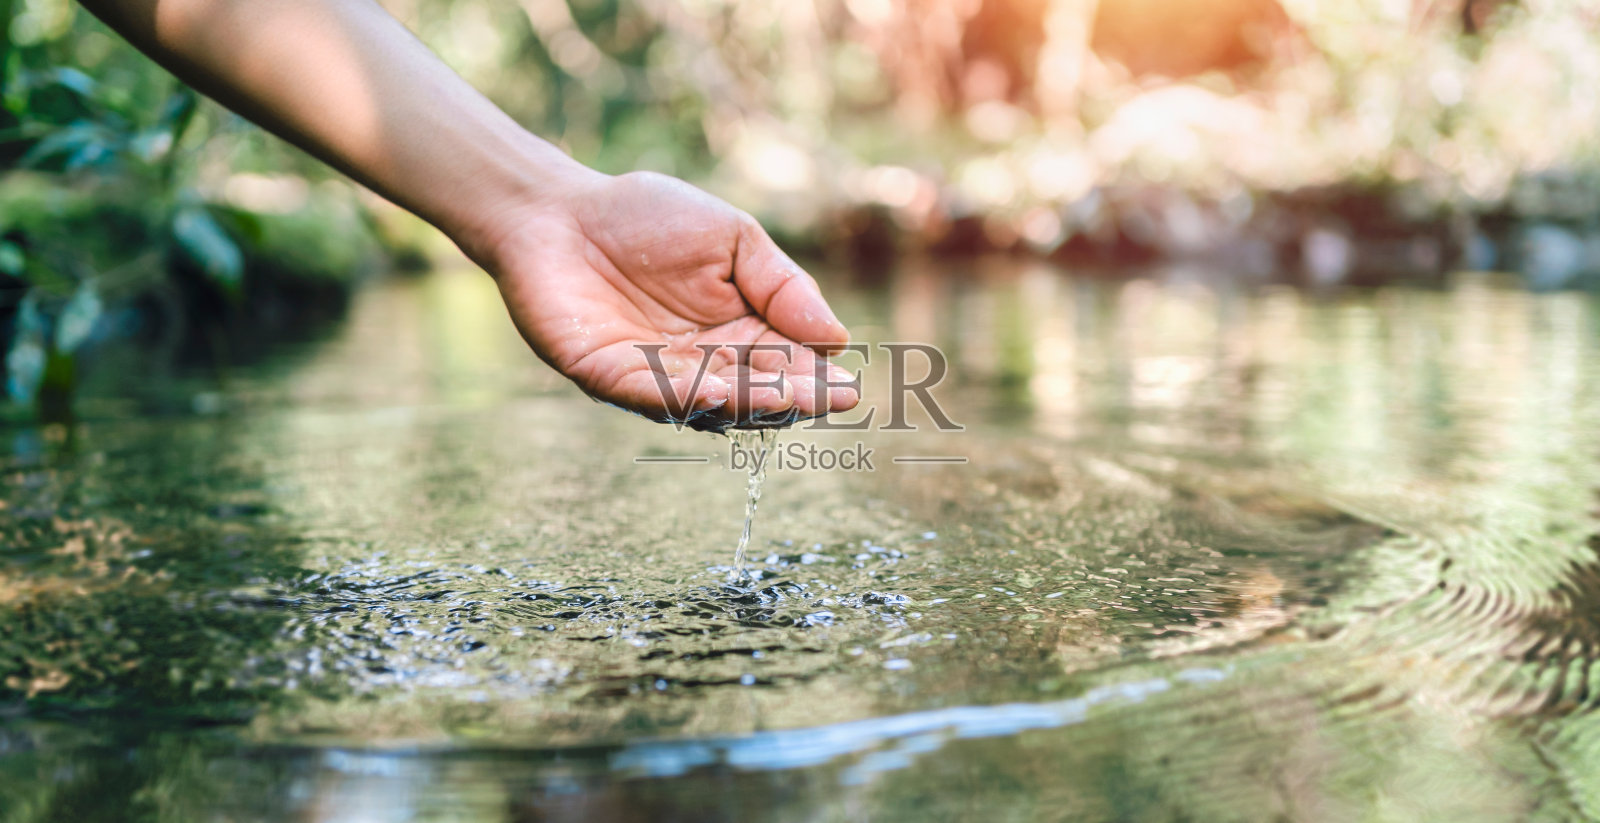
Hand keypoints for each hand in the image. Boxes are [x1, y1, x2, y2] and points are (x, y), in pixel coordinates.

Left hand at [473, 170, 859, 430]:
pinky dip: (686, 396)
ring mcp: (655, 376)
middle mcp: (702, 364)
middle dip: (793, 396)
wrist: (560, 209)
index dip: (817, 379)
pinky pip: (652, 393)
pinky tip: (720, 391)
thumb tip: (835, 337)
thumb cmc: (647, 218)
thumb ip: (782, 284)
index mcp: (738, 332)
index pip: (786, 363)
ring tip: (787, 398)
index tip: (849, 389)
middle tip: (829, 399)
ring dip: (749, 401)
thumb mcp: (733, 238)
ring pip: (710, 400)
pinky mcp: (608, 377)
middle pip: (755, 390)